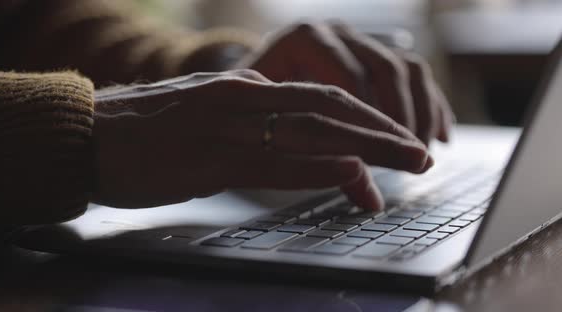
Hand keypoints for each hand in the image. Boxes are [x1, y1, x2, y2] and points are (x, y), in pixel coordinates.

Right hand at [92, 70, 431, 209]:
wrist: (89, 135)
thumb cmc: (149, 130)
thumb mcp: (208, 118)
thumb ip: (252, 129)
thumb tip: (294, 149)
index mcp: (244, 88)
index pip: (320, 99)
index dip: (366, 119)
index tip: (399, 139)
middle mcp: (242, 99)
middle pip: (328, 109)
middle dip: (383, 130)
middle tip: (422, 151)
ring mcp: (226, 127)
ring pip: (311, 132)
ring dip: (366, 147)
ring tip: (407, 162)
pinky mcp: (207, 159)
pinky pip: (272, 161)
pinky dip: (315, 167)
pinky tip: (349, 174)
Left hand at [237, 22, 452, 144]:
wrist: (247, 83)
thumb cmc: (251, 107)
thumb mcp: (270, 125)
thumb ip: (310, 154)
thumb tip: (368, 199)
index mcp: (302, 41)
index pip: (346, 81)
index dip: (370, 123)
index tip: (386, 155)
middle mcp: (334, 33)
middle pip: (383, 71)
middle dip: (401, 120)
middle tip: (413, 159)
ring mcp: (358, 40)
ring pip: (406, 68)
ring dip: (421, 113)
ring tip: (421, 152)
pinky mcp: (376, 52)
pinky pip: (415, 72)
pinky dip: (432, 104)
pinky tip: (442, 136)